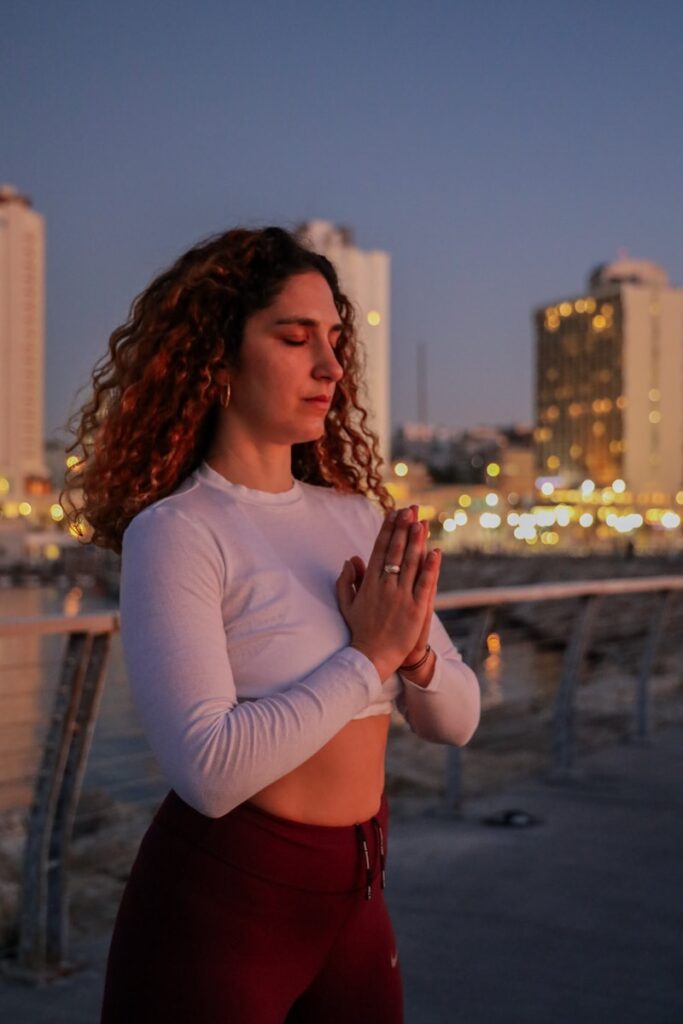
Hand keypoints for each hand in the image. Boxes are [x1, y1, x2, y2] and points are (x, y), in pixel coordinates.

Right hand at [335, 504, 441, 681]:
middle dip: (403, 528)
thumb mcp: (347, 604)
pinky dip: (431, 567)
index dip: (387, 530)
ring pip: (411, 563)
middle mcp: (385, 586)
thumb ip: (347, 581)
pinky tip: (436, 552)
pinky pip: (425, 584)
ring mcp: (401, 597)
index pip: (379, 550)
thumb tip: (351, 559)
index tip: (393, 514)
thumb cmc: (359, 630)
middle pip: (396, 551)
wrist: (372, 657)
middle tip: (410, 509)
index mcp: (369, 583)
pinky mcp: (416, 609)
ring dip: (417, 541)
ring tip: (422, 522)